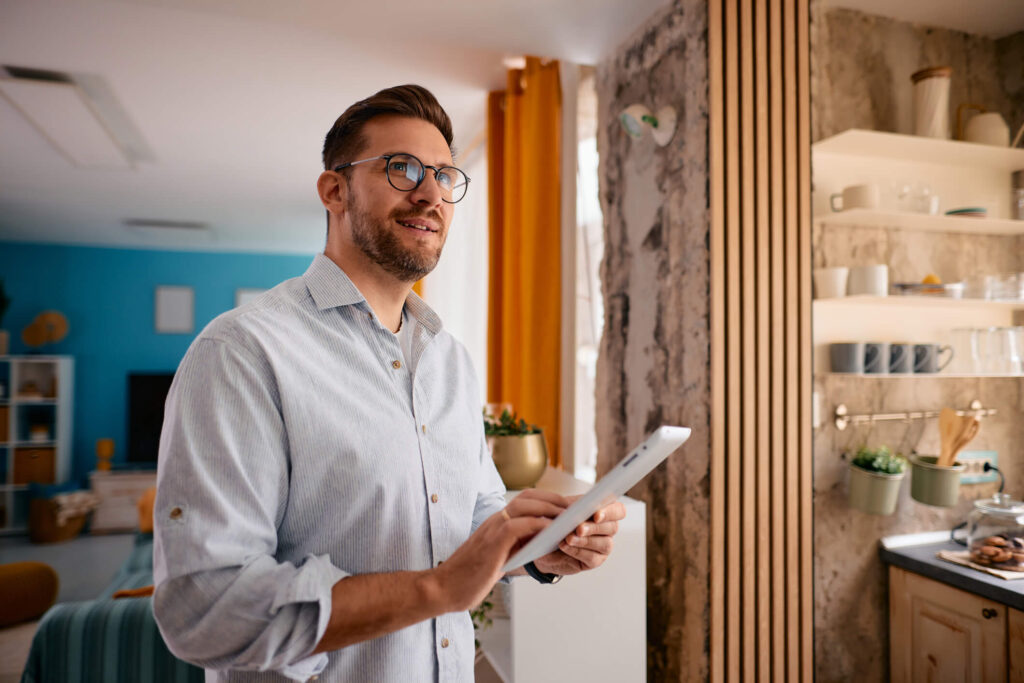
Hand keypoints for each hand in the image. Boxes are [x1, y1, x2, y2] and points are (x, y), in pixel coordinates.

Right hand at [433, 490, 567, 611]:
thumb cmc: (471, 577)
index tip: (567, 508)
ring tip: (569, 519)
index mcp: (496, 522)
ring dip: (550, 509)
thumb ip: (517, 546)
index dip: (548, 500)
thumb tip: (543, 541)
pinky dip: (537, 525)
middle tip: (575, 510)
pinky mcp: (492, 542)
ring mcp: (492, 528)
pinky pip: (518, 525)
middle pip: (529, 496)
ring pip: (525, 505)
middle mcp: (494, 520)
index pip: (526, 500)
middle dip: (555, 500)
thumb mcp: (499, 557)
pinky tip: (551, 531)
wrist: (444, 588)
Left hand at [532, 497, 625, 575]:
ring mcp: (604, 546)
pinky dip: (577, 551)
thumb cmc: (558, 521)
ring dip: (585, 541)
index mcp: (605, 511)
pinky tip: (565, 546)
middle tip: (579, 528)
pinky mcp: (595, 560)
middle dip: (594, 527)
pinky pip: (591, 557)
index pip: (618, 510)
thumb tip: (568, 512)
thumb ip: (570, 508)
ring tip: (569, 538)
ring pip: (604, 543)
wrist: (546, 542)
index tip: (596, 515)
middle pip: (612, 527)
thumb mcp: (563, 509)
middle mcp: (608, 529)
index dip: (610, 512)